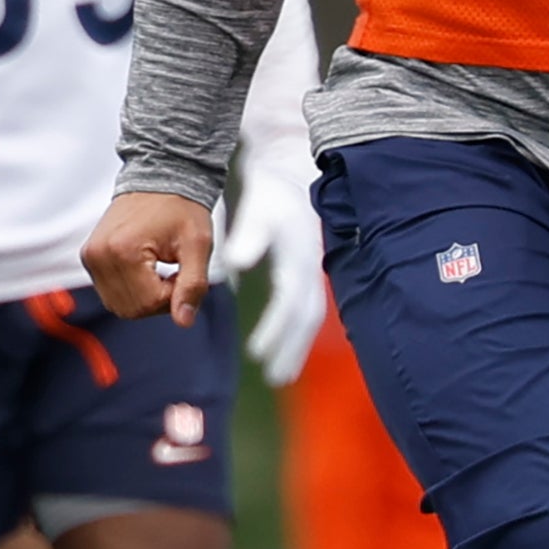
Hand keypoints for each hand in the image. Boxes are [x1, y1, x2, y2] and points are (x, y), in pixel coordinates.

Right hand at [83, 190, 215, 323]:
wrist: (159, 177)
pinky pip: (111, 293)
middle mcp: (99, 255)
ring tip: (159, 269)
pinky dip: (132, 290)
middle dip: (158, 299)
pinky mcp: (89, 257)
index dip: (174, 294)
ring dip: (145, 297)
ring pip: (119, 306)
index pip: (150, 303)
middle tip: (173, 271)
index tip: (183, 268)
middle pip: (132, 309)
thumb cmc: (182, 208)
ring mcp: (90, 257)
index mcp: (123, 251)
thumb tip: (183, 321)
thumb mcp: (197, 245)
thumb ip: (193, 285)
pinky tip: (146, 268)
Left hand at [223, 177, 328, 386]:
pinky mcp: (307, 268)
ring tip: (281, 372)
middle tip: (277, 378)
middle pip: (307, 318)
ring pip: (309, 315)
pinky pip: (305, 306)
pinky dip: (295, 327)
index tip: (258, 354)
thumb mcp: (258, 212)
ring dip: (296, 344)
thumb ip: (248, 239)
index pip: (290, 303)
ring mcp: (313, 269)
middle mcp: (312, 268)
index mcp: (300, 258)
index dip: (277, 329)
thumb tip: (235, 266)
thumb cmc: (272, 193)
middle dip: (293, 348)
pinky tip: (282, 341)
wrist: (290, 170)